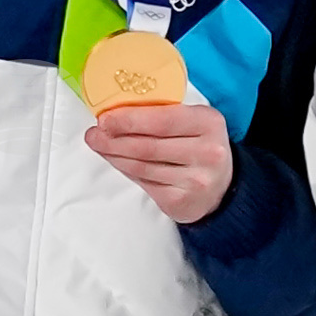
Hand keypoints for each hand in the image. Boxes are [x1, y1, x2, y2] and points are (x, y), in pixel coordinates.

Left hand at [87, 85, 232, 226]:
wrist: (223, 187)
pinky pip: (144, 183)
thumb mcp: (193, 121)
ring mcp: (195, 180)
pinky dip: (126, 170)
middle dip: (114, 140)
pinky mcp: (181, 201)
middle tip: (93, 134)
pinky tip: (117, 161)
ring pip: (142, 166)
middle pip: (148, 146)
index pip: (162, 120)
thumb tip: (115, 114)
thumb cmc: (199, 145)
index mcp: (209, 123)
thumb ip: (163, 114)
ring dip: (114, 155)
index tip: (104, 119)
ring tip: (99, 145)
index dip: (129, 120)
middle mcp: (207, 153)